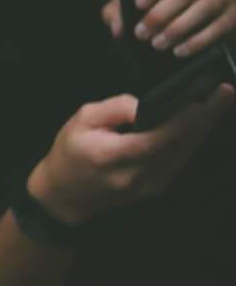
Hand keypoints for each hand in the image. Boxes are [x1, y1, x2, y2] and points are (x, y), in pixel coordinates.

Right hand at [30, 87, 234, 222]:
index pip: (157, 137)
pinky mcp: (156, 188)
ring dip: (204, 127)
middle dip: (205, 117)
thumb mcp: (82, 119)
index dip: (184, 117)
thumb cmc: (69, 151)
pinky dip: (192, 139)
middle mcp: (135, 175)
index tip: (202, 95)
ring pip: (185, 153)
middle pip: (180, 144)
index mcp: (111, 156)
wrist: (65, 193)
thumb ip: (116, 108)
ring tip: (219, 102)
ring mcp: (149, 185)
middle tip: (225, 92)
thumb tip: (148, 103)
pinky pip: (180, 160)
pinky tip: (202, 122)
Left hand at [103, 0, 235, 55]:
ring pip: (206, 5)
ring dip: (179, 27)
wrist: (195, 18)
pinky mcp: (235, 11)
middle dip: (162, 13)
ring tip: (158, 44)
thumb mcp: (138, 2)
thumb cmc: (160, 2)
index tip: (138, 3)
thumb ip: (120, 10)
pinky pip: (221, 24)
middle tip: (142, 33)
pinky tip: (180, 50)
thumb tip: (118, 28)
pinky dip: (199, 39)